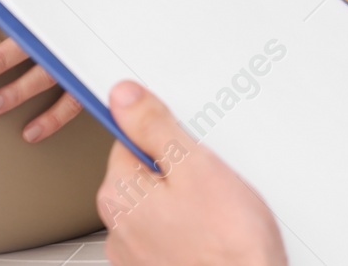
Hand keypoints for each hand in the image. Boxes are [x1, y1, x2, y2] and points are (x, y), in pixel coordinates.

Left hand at [0, 0, 82, 142]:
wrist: (120, 5)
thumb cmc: (73, 2)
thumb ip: (2, 3)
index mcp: (56, 15)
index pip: (27, 29)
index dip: (2, 52)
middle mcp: (69, 38)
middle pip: (37, 54)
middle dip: (7, 68)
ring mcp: (80, 60)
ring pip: (51, 78)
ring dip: (21, 94)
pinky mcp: (91, 77)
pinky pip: (74, 102)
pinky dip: (53, 118)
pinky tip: (31, 132)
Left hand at [99, 82, 286, 265]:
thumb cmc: (228, 246)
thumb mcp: (196, 167)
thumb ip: (154, 127)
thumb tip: (123, 97)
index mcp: (119, 194)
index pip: (129, 139)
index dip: (164, 135)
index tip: (187, 142)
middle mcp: (118, 228)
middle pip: (146, 174)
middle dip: (179, 171)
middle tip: (212, 181)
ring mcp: (137, 255)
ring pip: (161, 206)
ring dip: (186, 202)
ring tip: (219, 212)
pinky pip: (171, 235)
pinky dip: (191, 230)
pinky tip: (215, 233)